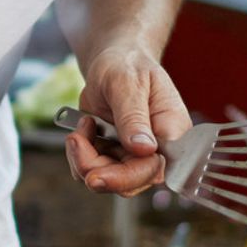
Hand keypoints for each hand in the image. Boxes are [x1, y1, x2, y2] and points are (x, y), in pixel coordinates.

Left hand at [65, 45, 191, 196]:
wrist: (112, 63)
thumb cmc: (127, 66)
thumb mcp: (128, 83)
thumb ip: (134, 117)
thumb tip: (144, 149)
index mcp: (171, 132)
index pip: (156, 168)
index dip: (128, 177)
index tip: (97, 175)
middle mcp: (156, 151)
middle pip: (130, 183)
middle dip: (96, 170)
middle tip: (75, 141)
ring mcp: (133, 158)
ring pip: (106, 181)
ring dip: (83, 158)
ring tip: (82, 127)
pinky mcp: (113, 159)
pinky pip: (90, 171)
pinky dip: (78, 155)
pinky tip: (83, 130)